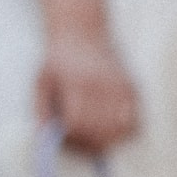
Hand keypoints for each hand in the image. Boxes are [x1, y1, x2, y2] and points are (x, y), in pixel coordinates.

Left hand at [36, 28, 139, 154]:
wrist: (82, 33)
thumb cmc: (58, 62)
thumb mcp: (41, 83)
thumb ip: (41, 112)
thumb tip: (47, 140)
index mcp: (78, 81)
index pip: (77, 122)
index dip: (68, 137)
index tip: (61, 136)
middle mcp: (103, 84)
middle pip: (100, 131)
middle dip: (85, 143)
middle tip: (75, 140)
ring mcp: (122, 87)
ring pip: (120, 131)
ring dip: (105, 140)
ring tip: (91, 135)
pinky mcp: (134, 89)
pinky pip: (134, 123)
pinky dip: (122, 132)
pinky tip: (108, 128)